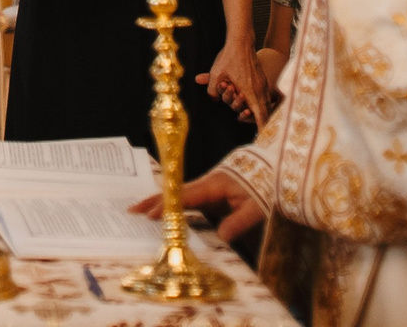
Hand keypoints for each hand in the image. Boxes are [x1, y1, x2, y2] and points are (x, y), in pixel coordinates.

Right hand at [136, 168, 264, 245]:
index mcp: (215, 185)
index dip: (168, 206)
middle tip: (133, 210)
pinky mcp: (213, 192)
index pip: (187, 197)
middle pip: (177, 193)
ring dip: (162, 201)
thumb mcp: (257, 207)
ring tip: (141, 210)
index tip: (151, 215)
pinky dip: (174, 203)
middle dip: (155, 201)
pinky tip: (168, 211)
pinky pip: (189, 198)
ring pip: (181, 194)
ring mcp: (209, 187)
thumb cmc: (266, 186)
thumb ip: (239, 222)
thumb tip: (222, 238)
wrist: (273, 167)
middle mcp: (208, 183)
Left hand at [199, 37, 271, 126]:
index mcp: (251, 91)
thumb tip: (213, 99)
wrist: (241, 40)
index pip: (260, 115)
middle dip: (264, 123)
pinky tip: (259, 106)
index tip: (265, 138)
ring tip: (261, 122)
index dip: (262, 127)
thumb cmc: (229, 57)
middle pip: (266, 112)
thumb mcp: (216, 73)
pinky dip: (264, 103)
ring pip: (267, 104)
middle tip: (262, 132)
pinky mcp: (262, 78)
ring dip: (263, 112)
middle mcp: (260, 89)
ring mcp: (263, 83)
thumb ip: (213, 89)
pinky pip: (266, 96)